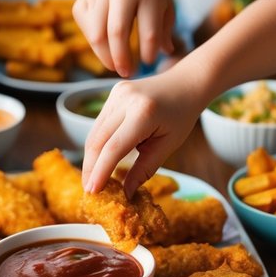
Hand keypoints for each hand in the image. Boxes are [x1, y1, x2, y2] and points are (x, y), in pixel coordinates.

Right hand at [73, 0, 174, 77]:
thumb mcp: (167, 4)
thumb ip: (164, 30)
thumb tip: (165, 52)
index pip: (149, 32)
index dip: (148, 53)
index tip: (148, 62)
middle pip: (117, 33)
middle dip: (122, 60)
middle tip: (127, 74)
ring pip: (97, 34)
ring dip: (105, 56)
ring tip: (115, 66)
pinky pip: (87, 29)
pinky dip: (95, 43)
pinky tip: (106, 47)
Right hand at [81, 69, 201, 197]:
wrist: (186, 83)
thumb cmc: (182, 116)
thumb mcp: (168, 145)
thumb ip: (144, 169)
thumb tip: (125, 193)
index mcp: (143, 113)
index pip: (113, 148)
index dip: (100, 172)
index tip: (93, 192)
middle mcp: (125, 100)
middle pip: (97, 140)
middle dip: (90, 168)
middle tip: (90, 192)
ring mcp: (116, 94)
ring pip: (94, 132)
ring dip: (91, 158)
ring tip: (93, 180)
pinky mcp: (113, 93)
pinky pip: (100, 124)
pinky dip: (98, 144)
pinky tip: (99, 160)